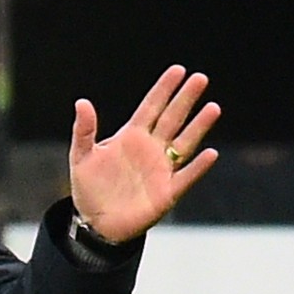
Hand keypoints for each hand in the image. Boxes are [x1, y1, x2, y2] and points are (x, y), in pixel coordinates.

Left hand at [68, 65, 221, 243]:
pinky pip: (186, 177)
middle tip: (200, 78)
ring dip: (198, 127)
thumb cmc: (89, 188)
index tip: (178, 70)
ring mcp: (161, 169)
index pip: (151, 107)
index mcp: (131, 136)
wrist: (95, 223)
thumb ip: (84, 130)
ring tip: (213, 108)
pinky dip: (198, 167)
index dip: (164, 89)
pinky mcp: (166, 192)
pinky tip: (210, 153)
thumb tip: (81, 102)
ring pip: (184, 143)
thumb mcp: (81, 157)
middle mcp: (150, 149)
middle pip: (172, 118)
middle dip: (186, 99)